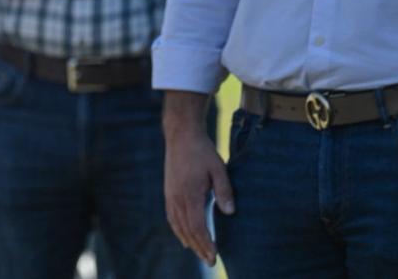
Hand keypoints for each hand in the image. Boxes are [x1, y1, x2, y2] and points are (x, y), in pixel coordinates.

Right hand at [164, 96, 234, 266]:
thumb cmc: (202, 151)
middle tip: (211, 261)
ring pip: (177, 225)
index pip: (197, 226)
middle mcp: (177, 197)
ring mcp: (170, 194)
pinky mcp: (168, 191)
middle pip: (187, 230)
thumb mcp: (219, 168)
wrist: (181, 135)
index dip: (205, 243)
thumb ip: (224, 191)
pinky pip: (171, 217)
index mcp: (190, 194)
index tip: (214, 256)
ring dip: (188, 241)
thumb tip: (229, 213)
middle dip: (199, 247)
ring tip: (199, 253)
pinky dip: (178, 230)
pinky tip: (184, 237)